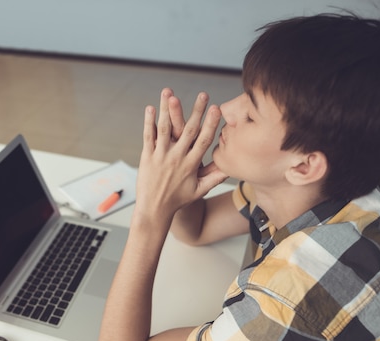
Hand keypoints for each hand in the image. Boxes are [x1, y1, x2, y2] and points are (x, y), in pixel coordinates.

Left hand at [135, 89, 227, 222]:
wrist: (154, 210)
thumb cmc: (178, 200)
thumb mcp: (199, 190)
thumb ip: (215, 177)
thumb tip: (232, 166)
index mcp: (191, 164)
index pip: (204, 140)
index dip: (211, 124)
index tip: (217, 109)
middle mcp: (177, 157)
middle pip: (188, 130)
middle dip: (196, 111)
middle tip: (203, 95)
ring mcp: (161, 155)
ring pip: (165, 128)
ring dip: (168, 109)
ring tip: (170, 93)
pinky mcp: (147, 156)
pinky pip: (148, 136)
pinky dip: (149, 122)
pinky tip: (150, 108)